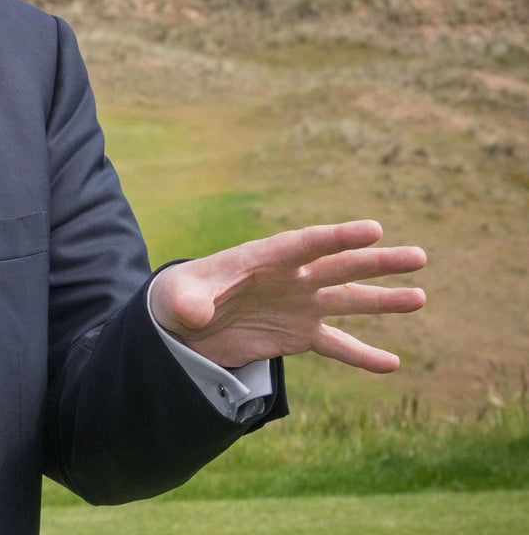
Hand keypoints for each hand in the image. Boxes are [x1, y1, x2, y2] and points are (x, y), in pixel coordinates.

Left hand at [150, 220, 425, 371]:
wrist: (179, 325)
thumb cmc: (175, 297)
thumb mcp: (175, 297)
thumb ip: (188, 302)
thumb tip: (195, 315)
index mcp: (261, 259)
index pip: (304, 244)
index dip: (337, 237)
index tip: (373, 230)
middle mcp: (288, 278)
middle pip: (338, 266)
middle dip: (376, 262)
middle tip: (418, 257)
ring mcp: (297, 305)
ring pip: (347, 300)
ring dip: (382, 301)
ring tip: (419, 298)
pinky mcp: (297, 334)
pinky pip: (336, 345)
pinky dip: (362, 355)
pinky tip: (393, 364)